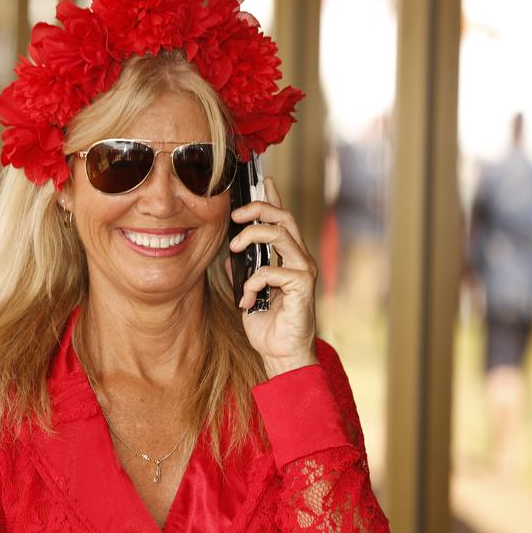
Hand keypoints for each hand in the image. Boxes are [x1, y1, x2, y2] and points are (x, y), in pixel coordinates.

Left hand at [227, 177, 318, 377]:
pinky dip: (253, 281)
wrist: (280, 353)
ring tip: (233, 248)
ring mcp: (303, 271)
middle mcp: (299, 259)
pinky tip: (246, 299)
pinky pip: (273, 270)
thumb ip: (241, 271)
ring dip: (251, 237)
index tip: (261, 179)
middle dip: (258, 208)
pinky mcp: (302, 287)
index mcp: (287, 257)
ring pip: (279, 235)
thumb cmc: (267, 325)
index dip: (273, 197)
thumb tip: (227, 255)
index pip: (281, 219)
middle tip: (235, 214)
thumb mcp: (246, 293)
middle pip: (283, 217)